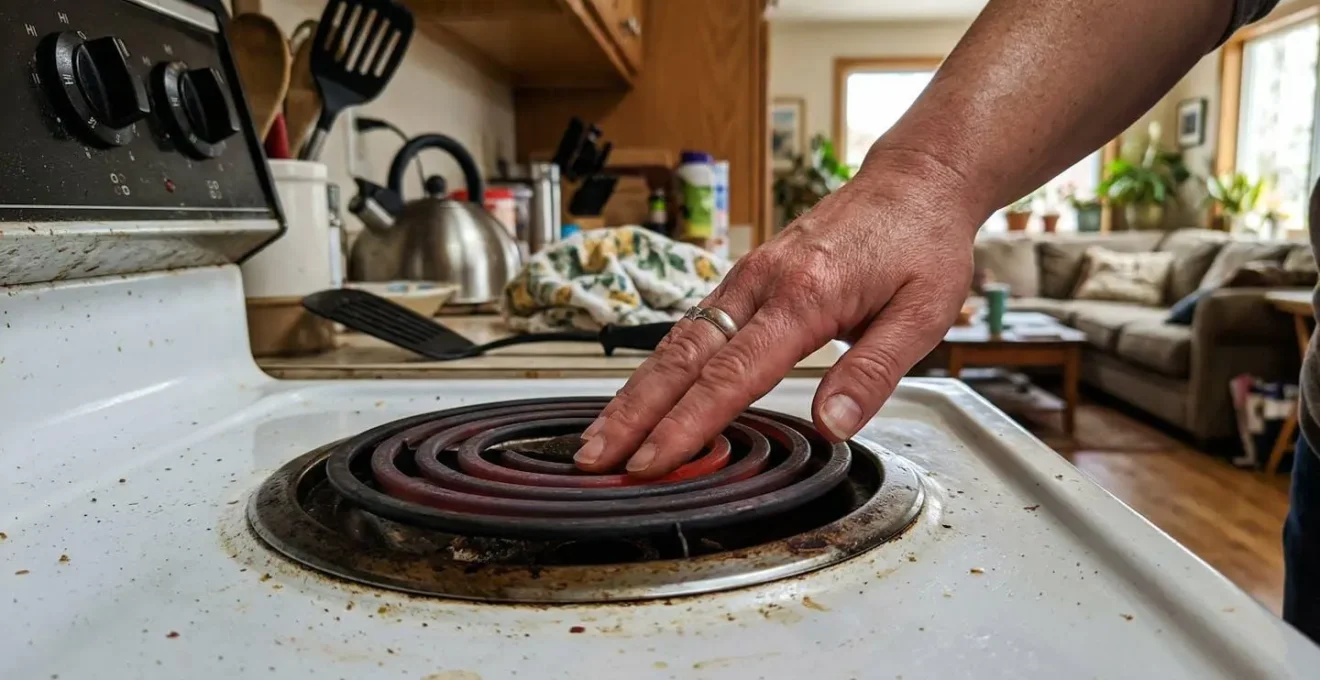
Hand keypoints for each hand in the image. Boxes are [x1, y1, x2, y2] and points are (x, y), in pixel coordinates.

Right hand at [574, 151, 983, 477]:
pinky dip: (661, 366)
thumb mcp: (921, 314)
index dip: (687, 424)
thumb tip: (833, 425)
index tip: (654, 461)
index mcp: (804, 295)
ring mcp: (748, 276)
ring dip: (636, 392)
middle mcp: (762, 281)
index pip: (731, 375)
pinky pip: (693, 326)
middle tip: (593, 458)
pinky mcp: (747, 276)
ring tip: (602, 436)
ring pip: (677, 341)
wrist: (914, 180)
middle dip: (634, 413)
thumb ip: (873, 372)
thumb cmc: (921, 243)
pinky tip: (644, 394)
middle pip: (682, 358)